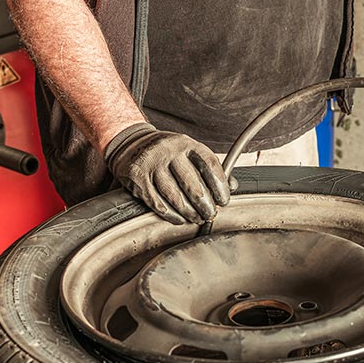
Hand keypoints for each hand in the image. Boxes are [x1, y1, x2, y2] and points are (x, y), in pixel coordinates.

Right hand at [104, 123, 230, 224]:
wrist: (131, 144)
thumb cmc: (166, 153)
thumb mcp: (188, 151)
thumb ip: (208, 167)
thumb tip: (232, 186)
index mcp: (185, 143)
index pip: (209, 165)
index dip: (220, 186)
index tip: (224, 200)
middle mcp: (168, 152)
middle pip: (193, 185)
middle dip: (205, 205)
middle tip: (211, 214)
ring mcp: (151, 165)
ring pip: (175, 197)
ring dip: (189, 213)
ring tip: (197, 218)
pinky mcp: (138, 179)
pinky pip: (158, 204)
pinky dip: (171, 215)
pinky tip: (179, 219)